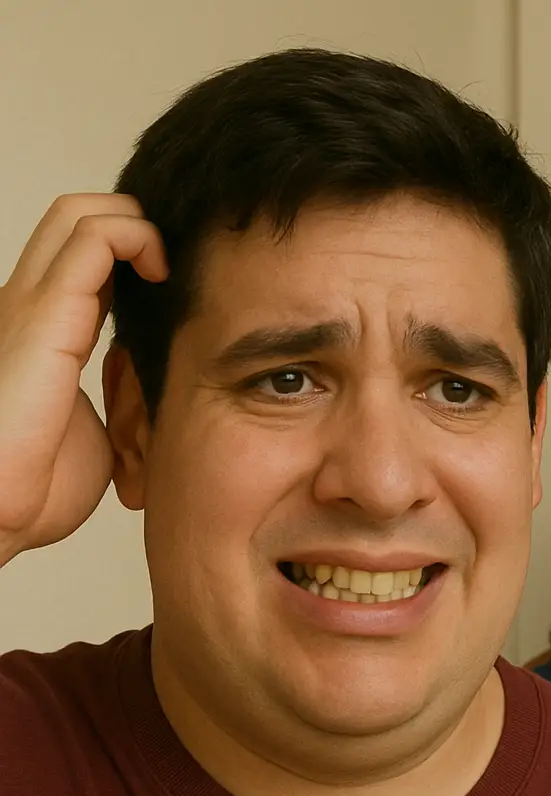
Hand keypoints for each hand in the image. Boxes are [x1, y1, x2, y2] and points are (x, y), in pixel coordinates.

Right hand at [0, 194, 167, 565]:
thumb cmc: (35, 487)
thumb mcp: (99, 432)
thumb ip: (122, 401)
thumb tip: (156, 400)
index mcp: (44, 333)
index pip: (88, 263)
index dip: (135, 256)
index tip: (178, 287)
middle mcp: (32, 307)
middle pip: (78, 219)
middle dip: (137, 224)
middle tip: (177, 267)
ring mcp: (32, 304)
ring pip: (81, 213)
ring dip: (138, 223)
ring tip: (168, 266)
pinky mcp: (44, 312)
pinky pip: (92, 238)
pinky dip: (136, 236)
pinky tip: (161, 271)